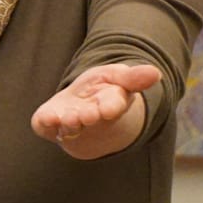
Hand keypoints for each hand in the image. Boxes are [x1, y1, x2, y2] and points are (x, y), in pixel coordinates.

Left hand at [31, 62, 161, 156]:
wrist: (82, 108)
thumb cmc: (103, 91)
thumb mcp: (118, 78)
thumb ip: (134, 78)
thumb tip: (157, 73)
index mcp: (110, 106)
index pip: (113, 107)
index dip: (110, 107)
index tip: (108, 108)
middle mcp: (90, 121)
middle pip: (90, 121)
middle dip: (89, 117)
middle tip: (88, 114)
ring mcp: (69, 127)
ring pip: (69, 129)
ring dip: (69, 124)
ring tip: (69, 117)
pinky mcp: (49, 126)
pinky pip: (45, 128)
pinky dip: (45, 124)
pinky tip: (45, 118)